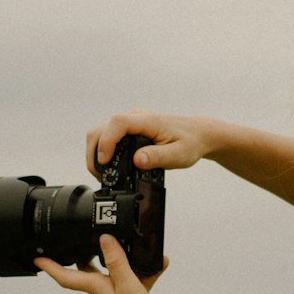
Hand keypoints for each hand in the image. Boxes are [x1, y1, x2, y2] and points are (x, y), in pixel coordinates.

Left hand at [34, 234, 168, 293]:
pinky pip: (134, 280)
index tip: (37, 257)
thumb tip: (104, 239)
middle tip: (75, 240)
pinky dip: (144, 271)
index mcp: (96, 288)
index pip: (66, 276)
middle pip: (86, 270)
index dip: (50, 265)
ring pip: (113, 271)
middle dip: (80, 254)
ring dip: (119, 257)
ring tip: (126, 241)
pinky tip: (159, 263)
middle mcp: (103, 291)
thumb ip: (117, 262)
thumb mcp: (127, 286)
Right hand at [86, 110, 214, 178]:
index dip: (106, 142)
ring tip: (103, 174)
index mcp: (147, 121)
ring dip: (96, 152)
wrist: (198, 134)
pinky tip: (110, 166)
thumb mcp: (178, 155)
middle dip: (95, 152)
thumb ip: (157, 157)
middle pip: (101, 129)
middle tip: (101, 175)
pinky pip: (108, 137)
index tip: (105, 161)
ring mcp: (131, 122)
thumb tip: (138, 160)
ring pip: (101, 132)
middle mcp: (135, 118)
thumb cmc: (190, 143)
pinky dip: (103, 151)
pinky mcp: (130, 129)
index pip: (117, 124)